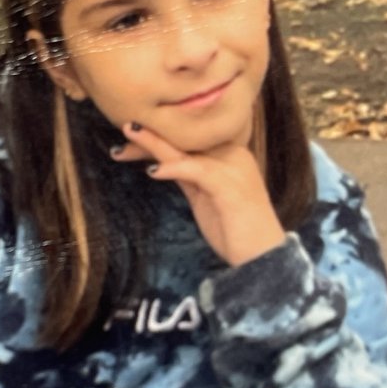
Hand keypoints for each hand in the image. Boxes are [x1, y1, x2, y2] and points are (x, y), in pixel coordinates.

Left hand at [111, 121, 286, 268]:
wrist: (263, 256)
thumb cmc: (235, 229)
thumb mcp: (205, 197)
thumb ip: (189, 177)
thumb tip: (161, 163)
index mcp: (229, 154)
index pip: (189, 138)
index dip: (160, 135)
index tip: (131, 136)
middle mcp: (232, 155)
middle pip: (186, 139)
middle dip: (152, 136)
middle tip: (123, 131)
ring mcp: (233, 169)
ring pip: (187, 149)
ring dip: (155, 143)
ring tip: (129, 136)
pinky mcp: (229, 186)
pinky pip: (196, 170)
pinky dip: (173, 168)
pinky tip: (152, 171)